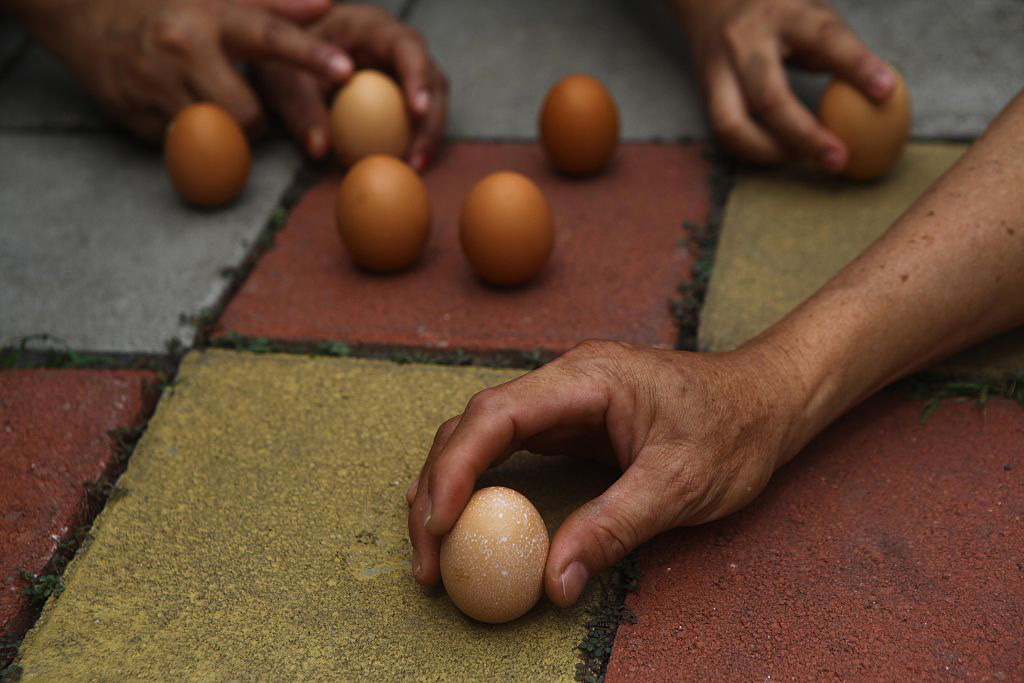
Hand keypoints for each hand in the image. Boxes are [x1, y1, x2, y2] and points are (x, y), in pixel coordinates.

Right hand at [16, 0, 352, 140]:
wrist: (84, 14)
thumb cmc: (167, 7)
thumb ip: (273, 5)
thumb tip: (325, 3)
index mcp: (210, 15)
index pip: (269, 35)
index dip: (310, 54)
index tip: (346, 68)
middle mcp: (182, 48)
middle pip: (246, 112)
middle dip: (253, 121)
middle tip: (236, 101)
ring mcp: (154, 84)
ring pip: (215, 136)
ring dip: (222, 133)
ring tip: (204, 104)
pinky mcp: (134, 115)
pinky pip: (181, 146)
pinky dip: (186, 136)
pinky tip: (170, 108)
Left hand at [252, 5, 447, 168]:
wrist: (281, 54)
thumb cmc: (282, 56)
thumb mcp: (284, 80)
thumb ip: (301, 109)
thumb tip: (320, 149)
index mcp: (368, 26)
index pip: (407, 46)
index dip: (418, 76)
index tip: (418, 110)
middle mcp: (393, 43)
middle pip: (431, 75)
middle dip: (430, 118)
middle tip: (416, 157)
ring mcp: (399, 67)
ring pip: (432, 97)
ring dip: (428, 133)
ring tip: (414, 166)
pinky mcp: (399, 89)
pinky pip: (418, 113)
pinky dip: (416, 137)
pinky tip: (407, 162)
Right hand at [405, 340, 808, 606]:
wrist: (765, 400)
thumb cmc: (733, 431)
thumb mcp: (680, 484)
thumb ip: (614, 528)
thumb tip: (553, 584)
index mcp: (587, 379)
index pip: (497, 415)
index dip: (455, 467)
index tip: (438, 523)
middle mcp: (564, 382)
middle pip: (473, 426)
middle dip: (437, 487)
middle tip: (428, 558)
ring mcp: (562, 401)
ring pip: (481, 437)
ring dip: (447, 488)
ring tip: (432, 548)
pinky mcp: (568, 424)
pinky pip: (506, 451)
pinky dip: (476, 484)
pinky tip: (459, 516)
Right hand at [672, 0, 895, 172]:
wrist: (712, 0)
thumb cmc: (775, 10)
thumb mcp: (810, 13)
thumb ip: (834, 49)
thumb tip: (870, 94)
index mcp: (783, 13)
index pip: (824, 38)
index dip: (856, 65)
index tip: (884, 91)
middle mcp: (744, 41)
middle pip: (770, 97)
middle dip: (806, 135)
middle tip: (838, 159)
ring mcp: (718, 68)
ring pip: (733, 124)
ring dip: (770, 152)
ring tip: (803, 160)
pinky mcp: (705, 92)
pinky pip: (725, 131)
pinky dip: (752, 149)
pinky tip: (778, 153)